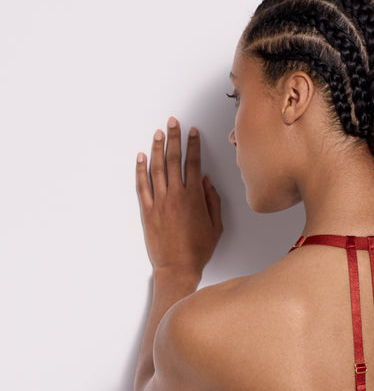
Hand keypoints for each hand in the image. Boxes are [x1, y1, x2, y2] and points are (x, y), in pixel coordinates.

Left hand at [136, 117, 222, 276]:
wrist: (177, 267)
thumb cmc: (198, 250)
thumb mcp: (216, 226)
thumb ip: (213, 201)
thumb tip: (208, 182)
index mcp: (194, 198)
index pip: (193, 163)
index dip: (193, 145)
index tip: (193, 132)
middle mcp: (175, 195)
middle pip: (173, 159)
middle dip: (174, 138)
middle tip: (173, 122)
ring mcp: (159, 202)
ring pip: (157, 168)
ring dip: (157, 148)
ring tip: (158, 133)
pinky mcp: (147, 210)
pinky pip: (142, 185)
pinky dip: (141, 169)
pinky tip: (141, 157)